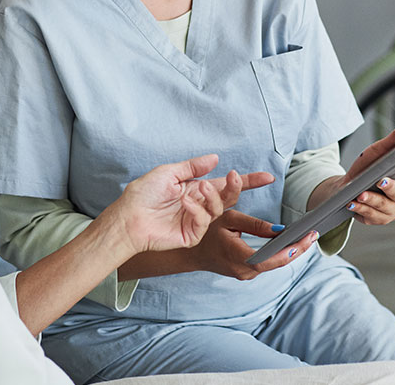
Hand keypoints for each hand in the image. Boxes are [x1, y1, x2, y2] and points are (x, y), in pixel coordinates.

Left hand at [113, 154, 274, 252]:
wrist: (127, 218)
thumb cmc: (142, 195)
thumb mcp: (168, 172)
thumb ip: (193, 166)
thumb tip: (215, 158)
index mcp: (195, 189)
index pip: (225, 185)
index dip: (247, 181)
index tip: (267, 177)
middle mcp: (199, 205)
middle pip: (228, 197)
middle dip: (236, 186)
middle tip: (233, 176)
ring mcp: (197, 221)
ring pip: (218, 208)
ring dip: (212, 196)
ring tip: (200, 187)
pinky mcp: (191, 235)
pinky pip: (203, 221)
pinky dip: (197, 209)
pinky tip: (185, 203)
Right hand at [190, 210, 318, 279]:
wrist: (190, 251)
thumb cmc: (206, 231)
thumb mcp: (230, 219)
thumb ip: (256, 225)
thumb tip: (280, 230)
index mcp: (239, 257)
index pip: (273, 258)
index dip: (293, 250)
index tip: (308, 237)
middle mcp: (244, 271)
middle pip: (278, 262)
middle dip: (298, 249)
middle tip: (314, 234)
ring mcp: (245, 274)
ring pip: (274, 264)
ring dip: (290, 251)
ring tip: (306, 236)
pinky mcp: (245, 272)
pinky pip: (267, 264)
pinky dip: (279, 254)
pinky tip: (290, 243)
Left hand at [342, 118, 394, 224]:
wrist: (350, 184)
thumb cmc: (369, 165)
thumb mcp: (382, 149)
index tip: (384, 179)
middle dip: (381, 195)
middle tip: (369, 189)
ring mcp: (393, 213)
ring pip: (382, 210)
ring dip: (367, 204)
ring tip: (355, 198)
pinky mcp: (379, 220)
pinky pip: (371, 218)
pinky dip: (360, 212)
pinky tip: (351, 205)